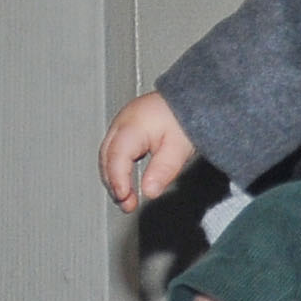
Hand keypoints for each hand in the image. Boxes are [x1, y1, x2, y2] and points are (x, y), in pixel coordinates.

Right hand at [100, 93, 195, 210]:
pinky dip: (117, 167)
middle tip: (127, 204)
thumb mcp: (179, 147)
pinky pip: (114, 150)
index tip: (125, 199)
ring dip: (114, 178)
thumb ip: (164, 170)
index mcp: (131, 126)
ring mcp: (122, 123)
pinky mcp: (126, 126)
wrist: (193, 96)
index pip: (116, 159)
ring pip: (107, 156)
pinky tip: (127, 180)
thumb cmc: (186, 115)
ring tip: (128, 197)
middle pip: (107, 159)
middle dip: (114, 184)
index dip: (118, 182)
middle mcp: (121, 123)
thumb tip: (149, 191)